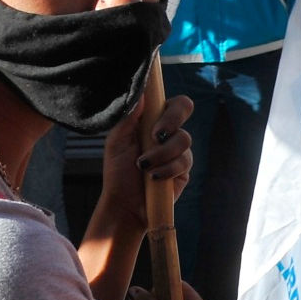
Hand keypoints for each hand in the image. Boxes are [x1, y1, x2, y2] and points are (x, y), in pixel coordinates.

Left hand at [98, 93, 194, 230]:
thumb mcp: (117, 142)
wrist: (125, 204)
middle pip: (184, 107)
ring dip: (161, 153)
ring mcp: (177, 150)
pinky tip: (153, 177)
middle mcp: (167, 131)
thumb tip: (140, 94)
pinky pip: (183, 161)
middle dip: (170, 121)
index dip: (165, 98)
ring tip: (143, 165)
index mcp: (151, 120)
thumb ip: (128, 118)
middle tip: (155, 136)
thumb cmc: (118, 172)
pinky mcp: (184, 169)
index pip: (167, 98)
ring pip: (183, 138)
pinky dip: (166, 169)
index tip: (154, 111)